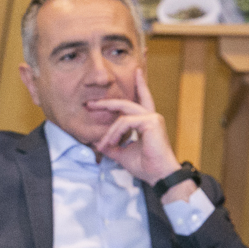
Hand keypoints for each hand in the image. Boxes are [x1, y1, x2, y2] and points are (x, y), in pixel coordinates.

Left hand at [88, 68, 184, 193]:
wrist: (158, 176)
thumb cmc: (145, 166)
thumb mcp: (122, 153)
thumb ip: (112, 145)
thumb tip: (98, 144)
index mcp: (147, 122)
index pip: (142, 99)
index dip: (140, 85)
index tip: (136, 71)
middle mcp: (151, 117)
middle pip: (125, 103)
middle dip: (106, 103)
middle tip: (90, 104)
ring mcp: (152, 118)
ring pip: (122, 116)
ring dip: (109, 131)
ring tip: (102, 144)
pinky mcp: (151, 122)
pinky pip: (125, 123)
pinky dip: (115, 133)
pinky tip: (111, 143)